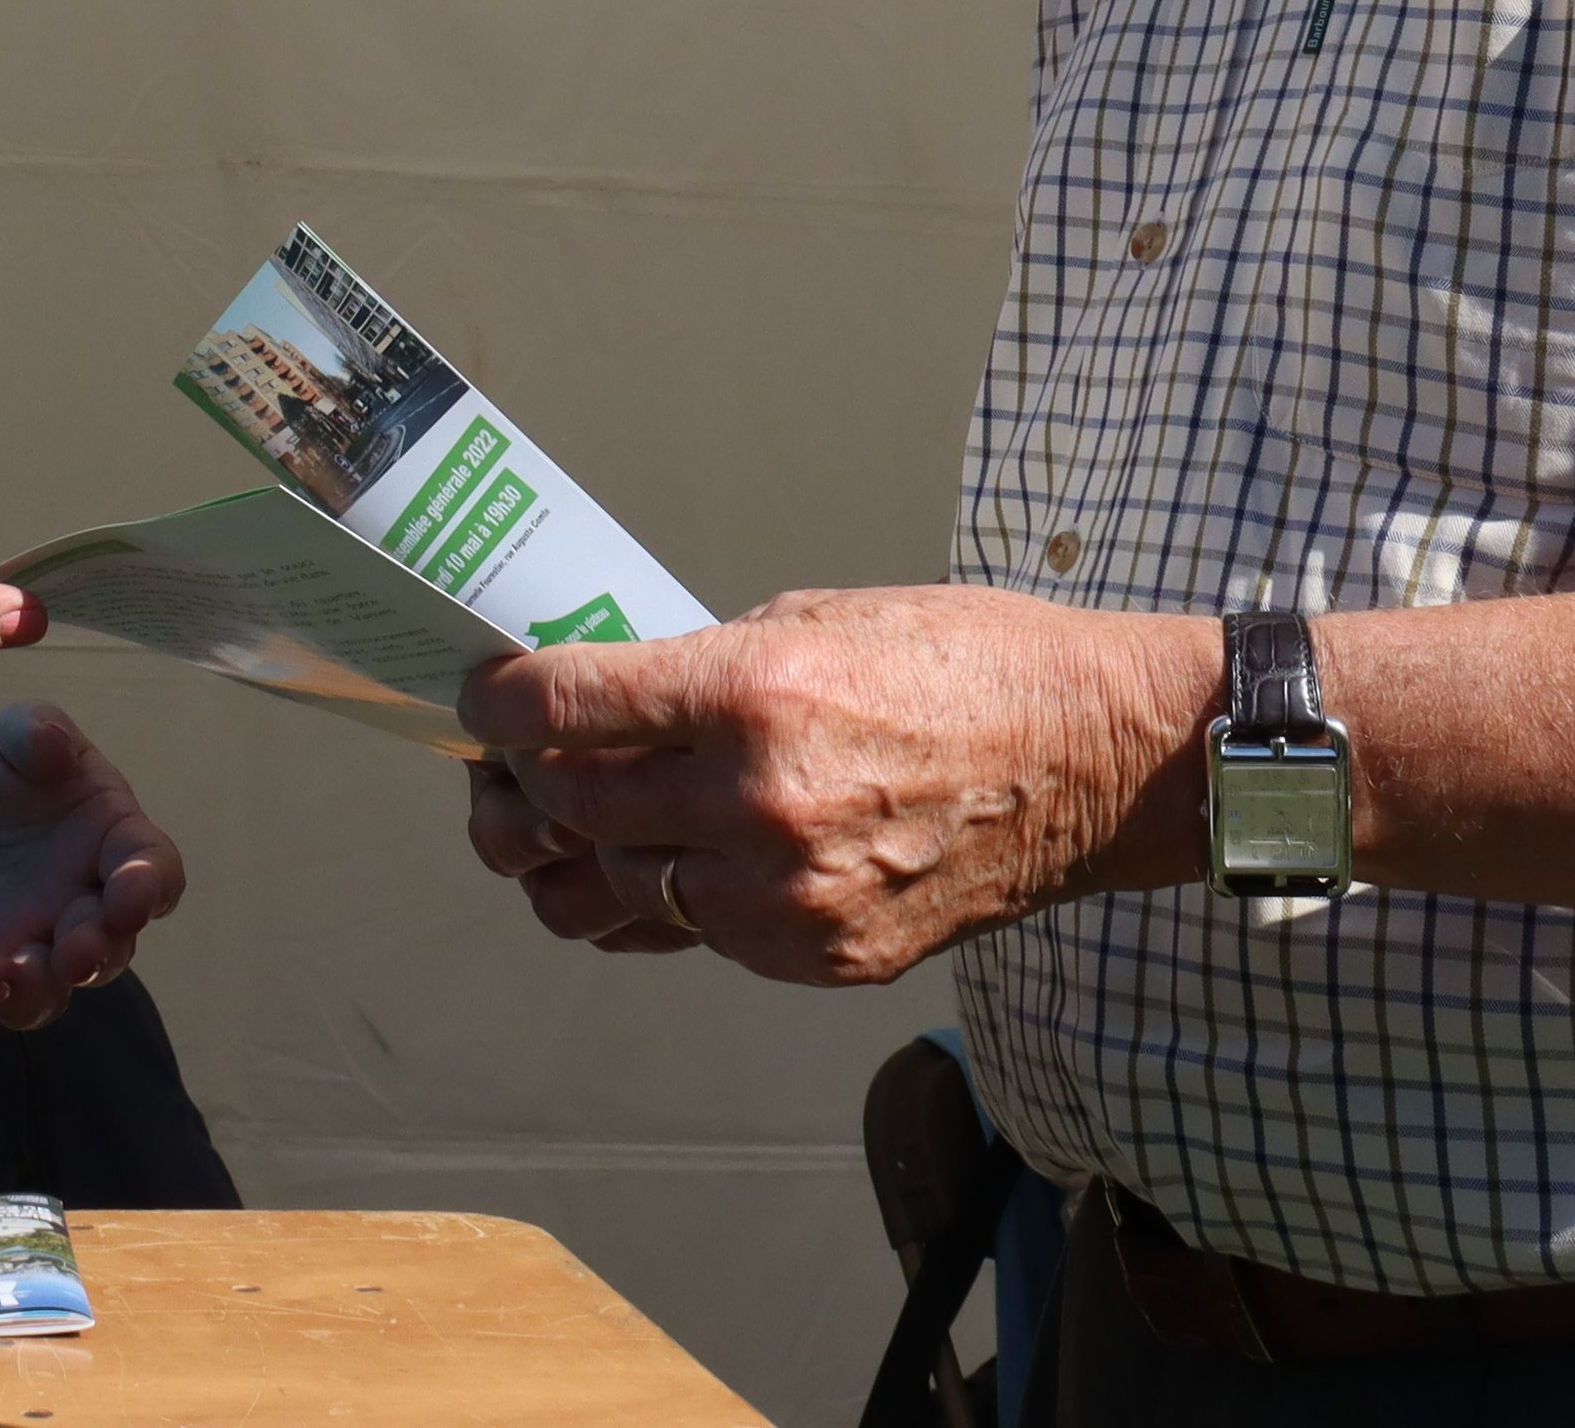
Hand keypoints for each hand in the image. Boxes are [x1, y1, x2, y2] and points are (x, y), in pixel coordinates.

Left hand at [0, 701, 186, 1036]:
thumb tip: (52, 742)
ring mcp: (32, 951)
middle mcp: (86, 912)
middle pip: (105, 951)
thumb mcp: (20, 734)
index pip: (155, 873)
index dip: (150, 888)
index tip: (133, 897)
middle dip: (90, 956)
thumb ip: (39, 731)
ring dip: (24, 993)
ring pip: (42, 996)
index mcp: (117, 847)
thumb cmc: (15, 770)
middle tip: (71, 955)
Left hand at [456, 587, 1210, 984]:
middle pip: (565, 812)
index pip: (560, 710)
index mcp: (751, 694)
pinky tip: (661, 859)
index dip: (494, 703)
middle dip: (511, 785)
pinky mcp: (818, 955)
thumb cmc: (971, 664)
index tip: (478, 696)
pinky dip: (660, 901)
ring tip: (555, 827)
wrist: (1096, 761)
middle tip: (504, 763)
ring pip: (607, 900)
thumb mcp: (819, 617)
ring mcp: (787, 897)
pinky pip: (693, 938)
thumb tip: (611, 697)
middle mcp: (756, 805)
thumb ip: (702, 667)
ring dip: (561, 863)